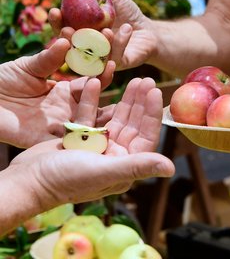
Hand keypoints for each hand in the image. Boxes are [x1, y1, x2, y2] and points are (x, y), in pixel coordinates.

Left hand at [0, 38, 114, 147]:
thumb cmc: (2, 82)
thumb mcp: (28, 67)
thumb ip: (49, 58)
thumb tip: (67, 40)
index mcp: (66, 90)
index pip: (92, 80)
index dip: (103, 70)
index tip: (115, 61)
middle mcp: (70, 108)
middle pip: (97, 100)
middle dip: (113, 93)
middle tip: (129, 83)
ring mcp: (64, 124)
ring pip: (92, 120)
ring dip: (106, 113)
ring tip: (122, 107)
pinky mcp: (53, 141)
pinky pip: (75, 139)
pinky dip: (90, 135)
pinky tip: (105, 130)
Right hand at [0, 77, 174, 234]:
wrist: (27, 180)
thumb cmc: (64, 179)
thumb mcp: (104, 171)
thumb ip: (137, 167)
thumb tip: (171, 169)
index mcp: (125, 165)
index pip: (145, 136)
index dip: (151, 113)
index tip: (155, 91)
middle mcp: (116, 156)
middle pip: (133, 124)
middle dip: (140, 102)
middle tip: (146, 80)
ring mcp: (99, 146)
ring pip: (116, 118)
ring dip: (124, 100)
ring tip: (133, 80)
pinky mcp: (82, 138)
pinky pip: (93, 116)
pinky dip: (95, 101)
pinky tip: (97, 83)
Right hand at [49, 0, 156, 70]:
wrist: (148, 31)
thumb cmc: (128, 14)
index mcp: (82, 32)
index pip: (63, 29)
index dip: (56, 22)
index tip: (55, 11)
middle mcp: (88, 48)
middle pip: (70, 47)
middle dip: (66, 39)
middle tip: (68, 30)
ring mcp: (101, 59)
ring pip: (92, 55)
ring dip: (97, 42)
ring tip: (107, 29)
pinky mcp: (116, 66)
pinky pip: (114, 56)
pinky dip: (120, 42)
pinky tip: (128, 29)